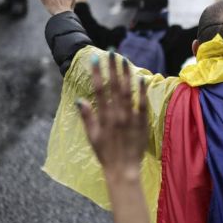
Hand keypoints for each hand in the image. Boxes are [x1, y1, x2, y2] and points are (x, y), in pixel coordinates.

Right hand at [78, 52, 148, 179]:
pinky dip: (142, 91)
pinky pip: (142, 104)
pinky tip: (141, 78)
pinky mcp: (142, 123)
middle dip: (112, 69)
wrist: (123, 170)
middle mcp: (116, 115)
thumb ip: (87, 117)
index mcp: (103, 118)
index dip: (96, 74)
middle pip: (114, 87)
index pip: (99, 91)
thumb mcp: (91, 137)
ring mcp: (130, 119)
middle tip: (112, 53)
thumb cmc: (105, 154)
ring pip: (128, 92)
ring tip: (124, 60)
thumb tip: (79, 100)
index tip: (95, 59)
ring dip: (126, 75)